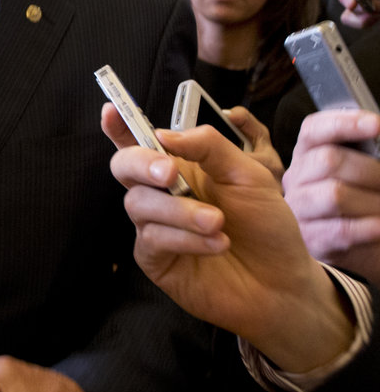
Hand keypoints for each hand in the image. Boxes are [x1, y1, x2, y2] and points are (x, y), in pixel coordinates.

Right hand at [101, 104, 354, 372]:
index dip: (119, 125)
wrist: (281, 281)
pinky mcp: (155, 259)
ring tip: (218, 223)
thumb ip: (208, 146)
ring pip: (139, 204)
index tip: (110, 110)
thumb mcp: (249, 173)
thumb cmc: (266, 224)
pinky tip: (215, 244)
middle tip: (170, 173)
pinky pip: (152, 239)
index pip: (140, 140)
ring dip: (179, 211)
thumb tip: (163, 135)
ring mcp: (155, 226)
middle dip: (141, 163)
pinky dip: (183, 238)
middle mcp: (162, 192)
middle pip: (124, 166)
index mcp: (181, 165)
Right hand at [283, 108, 379, 284]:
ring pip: (333, 194)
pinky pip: (339, 230)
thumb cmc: (364, 203)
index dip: (344, 123)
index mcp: (308, 154)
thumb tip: (378, 134)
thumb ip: (368, 156)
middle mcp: (297, 178)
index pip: (315, 129)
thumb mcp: (363, 174)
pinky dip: (367, 227)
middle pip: (327, 160)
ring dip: (372, 202)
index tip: (376, 125)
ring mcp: (299, 210)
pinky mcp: (310, 239)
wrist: (364, 246)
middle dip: (370, 170)